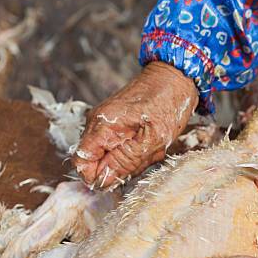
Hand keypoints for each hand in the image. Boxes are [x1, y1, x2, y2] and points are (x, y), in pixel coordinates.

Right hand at [72, 62, 197, 187]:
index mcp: (102, 125)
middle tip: (145, 156)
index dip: (98, 176)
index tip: (121, 177)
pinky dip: (135, 150)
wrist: (175, 76)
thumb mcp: (153, 137)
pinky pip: (118, 147)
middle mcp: (98, 123)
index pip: (81, 162)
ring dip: (131, 159)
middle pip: (96, 161)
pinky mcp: (115, 123)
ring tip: (150, 147)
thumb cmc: (168, 101)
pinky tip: (149, 142)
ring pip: (109, 156)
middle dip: (120, 167)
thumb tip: (104, 180)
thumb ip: (127, 160)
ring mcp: (105, 122)